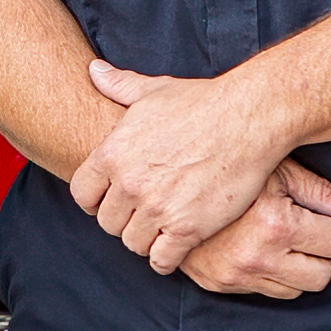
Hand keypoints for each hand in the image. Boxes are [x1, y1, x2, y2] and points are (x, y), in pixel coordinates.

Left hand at [69, 57, 327, 277]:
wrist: (249, 118)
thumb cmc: (203, 101)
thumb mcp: (154, 90)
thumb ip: (119, 85)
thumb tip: (93, 70)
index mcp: (112, 154)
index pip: (82, 195)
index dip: (96, 199)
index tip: (113, 199)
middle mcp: (128, 184)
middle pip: (107, 223)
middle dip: (123, 220)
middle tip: (143, 214)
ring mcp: (157, 208)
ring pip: (133, 244)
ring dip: (146, 239)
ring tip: (161, 229)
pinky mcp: (187, 227)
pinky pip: (162, 260)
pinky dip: (167, 258)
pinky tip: (177, 245)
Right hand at [172, 167, 330, 299]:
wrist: (169, 187)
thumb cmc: (228, 170)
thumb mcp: (278, 171)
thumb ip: (321, 192)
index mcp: (275, 225)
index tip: (324, 216)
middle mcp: (257, 256)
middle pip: (323, 274)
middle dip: (322, 252)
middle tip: (309, 230)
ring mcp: (238, 276)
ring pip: (298, 290)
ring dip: (299, 267)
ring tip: (284, 239)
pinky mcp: (223, 286)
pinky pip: (269, 293)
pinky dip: (274, 275)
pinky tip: (264, 249)